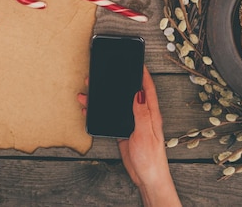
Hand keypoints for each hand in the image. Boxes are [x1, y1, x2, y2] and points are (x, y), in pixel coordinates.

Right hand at [77, 66, 180, 205]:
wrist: (147, 178)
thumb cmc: (152, 158)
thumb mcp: (146, 133)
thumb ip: (141, 113)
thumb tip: (138, 93)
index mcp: (151, 114)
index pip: (148, 89)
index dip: (144, 75)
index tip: (138, 62)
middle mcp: (142, 116)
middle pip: (130, 94)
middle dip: (119, 82)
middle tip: (105, 72)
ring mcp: (132, 123)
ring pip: (117, 105)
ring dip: (104, 97)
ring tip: (90, 89)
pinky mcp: (123, 132)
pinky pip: (110, 118)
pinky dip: (100, 112)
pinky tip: (90, 109)